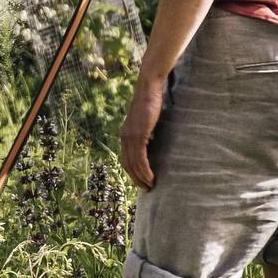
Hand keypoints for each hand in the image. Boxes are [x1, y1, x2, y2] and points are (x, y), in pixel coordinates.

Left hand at [120, 69, 165, 190]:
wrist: (148, 87)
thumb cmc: (151, 101)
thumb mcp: (146, 120)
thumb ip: (146, 131)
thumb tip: (152, 142)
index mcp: (125, 134)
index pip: (125, 158)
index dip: (132, 172)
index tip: (140, 181)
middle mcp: (124, 137)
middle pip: (127, 165)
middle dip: (135, 179)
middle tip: (146, 189)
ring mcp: (130, 136)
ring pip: (134, 164)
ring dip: (141, 178)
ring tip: (150, 186)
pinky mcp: (138, 134)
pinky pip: (140, 158)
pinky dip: (145, 170)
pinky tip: (151, 177)